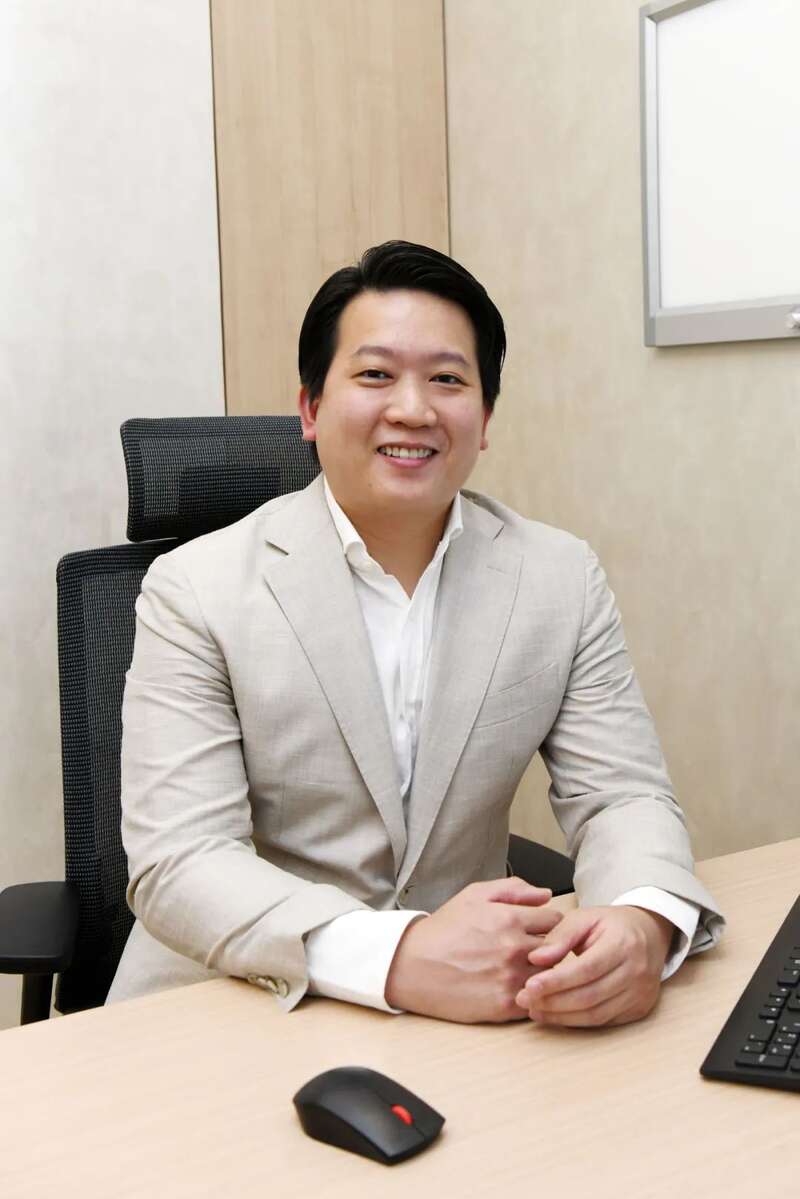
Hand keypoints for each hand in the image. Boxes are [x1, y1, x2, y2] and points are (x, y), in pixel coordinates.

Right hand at [385, 877, 563, 1022]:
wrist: (412, 966)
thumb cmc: (444, 929)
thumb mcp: (474, 895)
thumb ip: (514, 889)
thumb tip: (546, 895)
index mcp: (510, 918)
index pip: (556, 920)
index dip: (548, 924)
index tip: (537, 930)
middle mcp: (515, 948)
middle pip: (558, 949)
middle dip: (550, 948)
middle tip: (531, 950)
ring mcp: (511, 978)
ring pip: (549, 976)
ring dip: (542, 973)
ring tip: (521, 969)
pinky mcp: (505, 1005)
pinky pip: (535, 999)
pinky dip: (531, 994)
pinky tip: (512, 986)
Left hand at [515, 905, 674, 1027]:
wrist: (649, 935)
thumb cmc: (611, 925)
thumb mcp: (584, 918)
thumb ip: (560, 936)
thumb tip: (535, 958)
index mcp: (623, 943)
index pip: (586, 969)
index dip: (556, 981)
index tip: (529, 986)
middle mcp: (636, 971)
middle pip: (590, 996)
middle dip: (553, 1002)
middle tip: (524, 1000)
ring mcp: (640, 993)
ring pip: (596, 1014)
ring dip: (562, 1016)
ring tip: (535, 1009)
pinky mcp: (639, 1009)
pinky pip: (604, 1021)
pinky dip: (577, 1021)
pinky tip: (556, 1015)